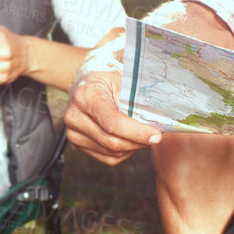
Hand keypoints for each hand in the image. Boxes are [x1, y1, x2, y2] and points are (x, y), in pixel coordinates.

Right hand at [63, 37, 161, 165]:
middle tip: (157, 137)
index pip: (112, 123)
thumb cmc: (108, 76)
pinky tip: (131, 140)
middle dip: (138, 142)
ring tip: (144, 135)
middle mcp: (74, 116)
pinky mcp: (78, 143)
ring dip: (133, 147)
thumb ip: (136, 97)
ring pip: (111, 152)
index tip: (156, 135)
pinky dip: (124, 152)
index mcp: (85, 96)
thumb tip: (160, 115)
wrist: (87, 79)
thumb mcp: (122, 78)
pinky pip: (107, 158)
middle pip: (112, 141)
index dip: (136, 132)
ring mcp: (73, 132)